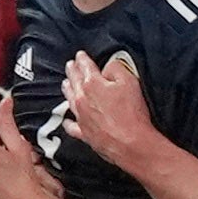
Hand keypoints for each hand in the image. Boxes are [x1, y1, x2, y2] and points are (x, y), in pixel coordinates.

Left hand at [61, 51, 157, 170]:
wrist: (131, 143)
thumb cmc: (131, 113)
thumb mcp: (130, 82)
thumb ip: (116, 69)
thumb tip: (108, 65)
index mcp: (92, 84)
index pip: (85, 66)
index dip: (82, 59)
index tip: (80, 55)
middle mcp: (82, 99)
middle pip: (73, 81)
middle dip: (72, 71)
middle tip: (70, 65)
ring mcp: (81, 117)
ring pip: (69, 100)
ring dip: (67, 89)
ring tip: (66, 83)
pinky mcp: (84, 133)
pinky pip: (71, 125)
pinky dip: (68, 121)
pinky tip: (67, 120)